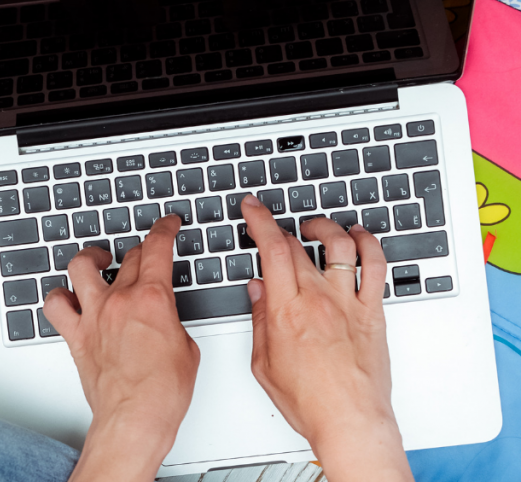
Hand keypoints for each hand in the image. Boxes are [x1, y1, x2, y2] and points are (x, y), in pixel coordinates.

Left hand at [44, 214, 198, 481]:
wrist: (135, 419)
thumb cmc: (162, 393)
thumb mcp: (188, 348)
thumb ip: (172, 322)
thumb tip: (164, 320)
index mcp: (152, 299)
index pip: (157, 247)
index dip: (163, 229)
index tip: (166, 224)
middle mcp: (119, 301)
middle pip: (127, 257)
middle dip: (139, 250)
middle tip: (145, 253)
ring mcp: (94, 317)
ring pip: (81, 267)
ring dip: (90, 259)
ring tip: (98, 260)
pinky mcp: (76, 337)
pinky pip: (56, 306)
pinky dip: (59, 297)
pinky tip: (68, 297)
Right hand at [241, 194, 413, 481]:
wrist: (349, 421)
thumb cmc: (309, 400)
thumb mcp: (263, 363)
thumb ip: (259, 320)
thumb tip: (257, 290)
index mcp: (286, 310)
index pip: (271, 248)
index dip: (260, 220)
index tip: (253, 208)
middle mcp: (318, 299)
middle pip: (298, 245)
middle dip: (280, 227)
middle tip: (272, 225)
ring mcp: (349, 302)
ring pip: (339, 245)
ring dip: (324, 227)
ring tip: (314, 227)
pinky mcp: (373, 312)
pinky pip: (376, 265)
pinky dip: (368, 243)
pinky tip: (359, 236)